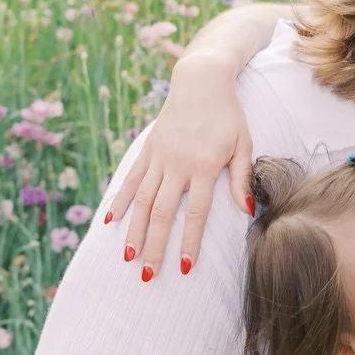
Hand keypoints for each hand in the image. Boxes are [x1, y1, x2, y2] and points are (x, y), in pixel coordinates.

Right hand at [108, 55, 253, 278]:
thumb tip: (246, 210)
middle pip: (162, 213)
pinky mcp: (147, 149)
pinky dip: (119, 201)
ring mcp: (159, 157)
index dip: (189, 242)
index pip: (195, 213)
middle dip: (154, 246)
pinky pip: (131, 179)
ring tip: (127, 258)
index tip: (184, 267)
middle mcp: (178, 165)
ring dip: (133, 231)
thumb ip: (242, 178)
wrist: (201, 80)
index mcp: (204, 167)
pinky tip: (109, 222)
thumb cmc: (229, 114)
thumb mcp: (244, 144)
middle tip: (148, 274)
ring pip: (141, 201)